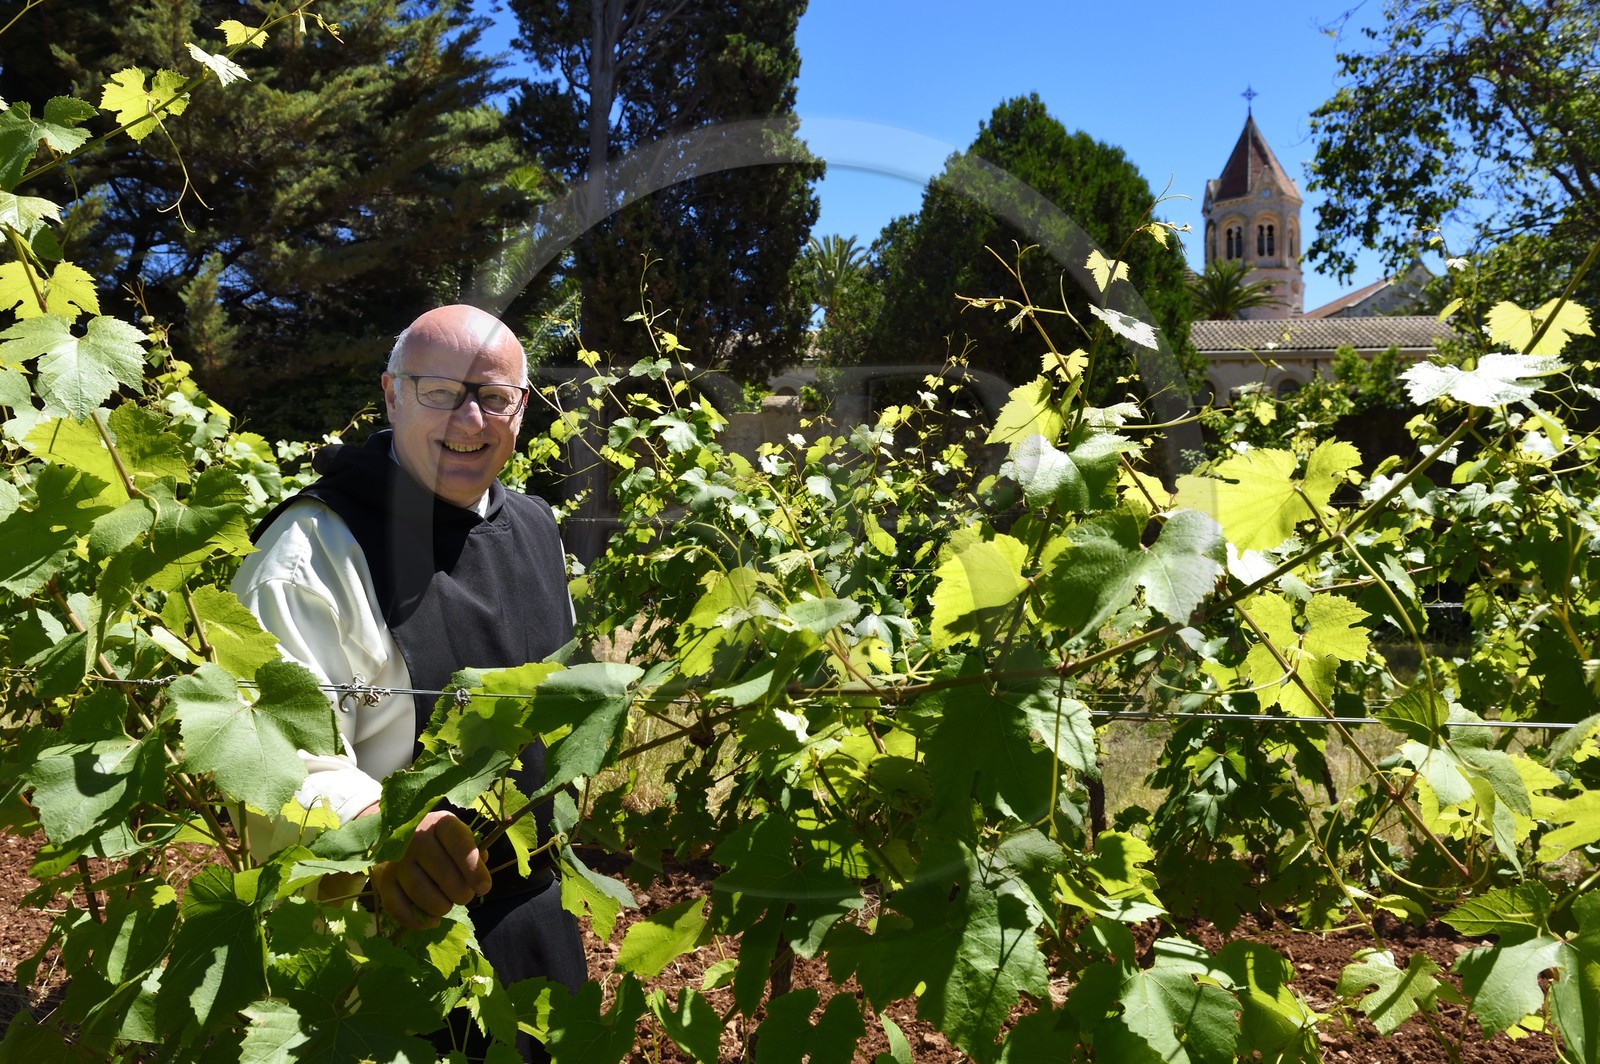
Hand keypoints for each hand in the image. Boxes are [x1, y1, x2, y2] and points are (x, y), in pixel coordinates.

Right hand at [366, 808, 491, 929]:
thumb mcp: (456, 837)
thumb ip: (472, 853)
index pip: (460, 844)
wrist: (393, 834)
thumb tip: (480, 875)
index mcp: (440, 823)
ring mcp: (395, 860)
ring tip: (447, 905)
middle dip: (460, 893)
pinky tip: (431, 920)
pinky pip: (399, 908)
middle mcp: (415, 838)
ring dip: (441, 907)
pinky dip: (418, 920)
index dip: (473, 869)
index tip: (484, 887)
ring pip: (421, 893)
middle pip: (442, 873)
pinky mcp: (381, 880)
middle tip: (465, 897)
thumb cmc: (436, 838)